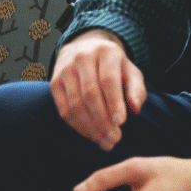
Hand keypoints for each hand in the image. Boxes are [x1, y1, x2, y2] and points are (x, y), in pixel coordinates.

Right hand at [50, 29, 146, 150]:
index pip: (108, 80)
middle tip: (114, 139)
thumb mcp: (130, 71)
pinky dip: (76, 125)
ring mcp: (64, 70)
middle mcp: (81, 58)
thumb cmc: (112, 65)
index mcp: (105, 52)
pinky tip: (89, 134)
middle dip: (102, 120)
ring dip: (89, 127)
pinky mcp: (54, 82)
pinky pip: (63, 109)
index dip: (114, 103)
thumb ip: (136, 89)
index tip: (121, 123)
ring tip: (103, 141)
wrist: (84, 48)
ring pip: (75, 104)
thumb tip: (135, 108)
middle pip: (89, 94)